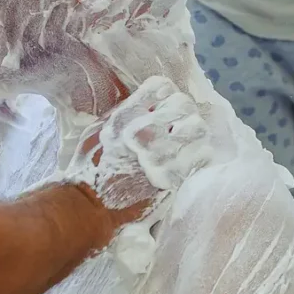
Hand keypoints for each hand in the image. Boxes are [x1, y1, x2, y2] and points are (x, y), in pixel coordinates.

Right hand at [68, 77, 206, 225]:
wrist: (91, 207)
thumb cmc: (90, 170)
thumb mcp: (98, 131)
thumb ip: (123, 115)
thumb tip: (146, 105)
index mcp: (126, 117)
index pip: (161, 86)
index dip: (165, 95)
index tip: (162, 107)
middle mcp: (146, 131)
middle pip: (184, 104)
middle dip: (182, 114)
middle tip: (177, 127)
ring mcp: (163, 154)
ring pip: (198, 127)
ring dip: (194, 133)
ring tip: (185, 143)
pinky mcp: (175, 176)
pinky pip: (203, 153)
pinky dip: (198, 155)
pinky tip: (188, 160)